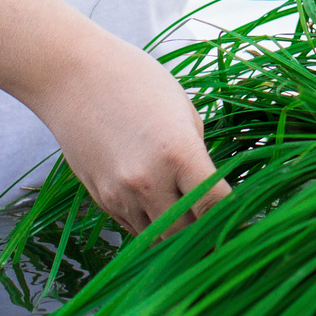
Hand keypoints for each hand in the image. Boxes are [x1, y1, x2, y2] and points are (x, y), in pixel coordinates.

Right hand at [32, 31, 229, 237]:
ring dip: (177, 232)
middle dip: (205, 231)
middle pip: (187, 233)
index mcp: (177, 152)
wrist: (72, 76)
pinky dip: (151, 225)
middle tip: (218, 221)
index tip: (242, 215)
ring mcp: (121, 195)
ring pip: (159, 239)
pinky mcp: (102, 200)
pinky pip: (135, 229)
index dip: (232, 214)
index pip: (215, 204)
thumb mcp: (182, 109)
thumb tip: (211, 187)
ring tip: (189, 213)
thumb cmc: (135, 81)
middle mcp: (148, 181)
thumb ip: (198, 153)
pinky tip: (158, 203)